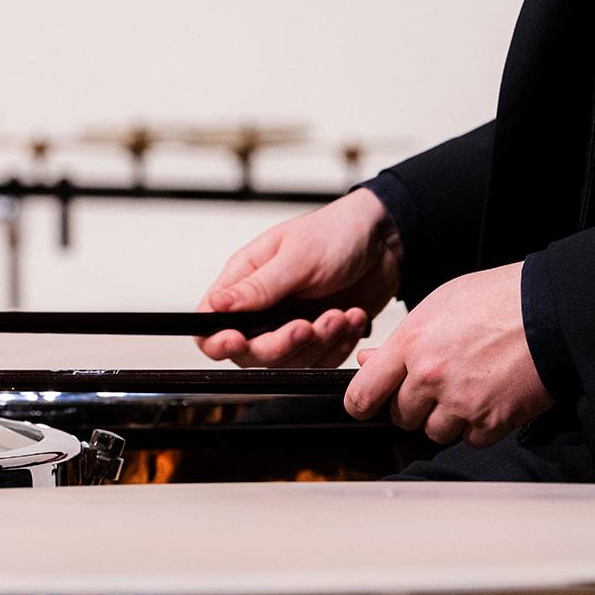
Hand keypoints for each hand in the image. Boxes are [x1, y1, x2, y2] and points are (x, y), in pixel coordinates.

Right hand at [197, 188, 400, 367]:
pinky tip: (352, 318)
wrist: (385, 240)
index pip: (209, 322)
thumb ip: (257, 286)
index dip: (218, 340)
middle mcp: (262, 308)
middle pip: (249, 352)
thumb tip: (215, 305)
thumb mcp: (296, 256)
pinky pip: (319, 360)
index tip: (238, 340)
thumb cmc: (336, 233)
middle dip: (279, 345)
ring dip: (317, 344)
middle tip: (306, 327)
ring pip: (287, 361)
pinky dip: (338, 345)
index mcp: (244, 280)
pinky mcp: (319, 338)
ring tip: (339, 315)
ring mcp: (290, 324)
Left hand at [345, 262, 553, 447]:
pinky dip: (476, 427)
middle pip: (400, 416)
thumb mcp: (438, 305)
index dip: (361, 403)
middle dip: (415, 405)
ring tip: (468, 387)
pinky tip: (488, 398)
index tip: (366, 405)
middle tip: (438, 383)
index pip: (363, 393)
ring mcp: (461, 402)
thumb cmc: (500, 300)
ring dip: (446, 418)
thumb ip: (402, 339)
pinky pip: (469, 440)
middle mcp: (431, 376)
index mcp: (412, 343)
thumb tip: (370, 360)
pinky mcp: (491, 421)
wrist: (553, 311)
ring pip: (433, 432)